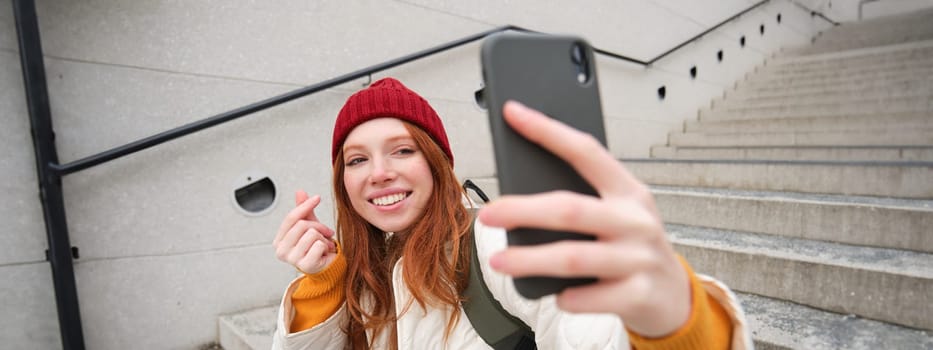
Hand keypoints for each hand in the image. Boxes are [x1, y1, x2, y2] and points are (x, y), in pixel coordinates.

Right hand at [273, 190, 338, 274]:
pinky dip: (326, 246)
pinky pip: (319, 245)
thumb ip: (303, 210)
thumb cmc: (315, 246)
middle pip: (302, 225)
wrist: (326, 267)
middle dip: (318, 226)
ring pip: (312, 234)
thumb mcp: (309, 225)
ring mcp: (292, 260)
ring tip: (323, 244)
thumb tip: (300, 192)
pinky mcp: (306, 265)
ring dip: (323, 238)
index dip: (304, 206)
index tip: (317, 198)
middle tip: (326, 233)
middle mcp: (281, 251)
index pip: (290, 218)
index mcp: (278, 241)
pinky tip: (325, 252)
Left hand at [478, 101, 689, 337]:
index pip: (585, 151)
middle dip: (523, 210)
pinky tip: (556, 294)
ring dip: (530, 259)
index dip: (547, 131)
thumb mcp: (619, 215)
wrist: (673, 298)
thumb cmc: (632, 249)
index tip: (513, 114)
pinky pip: (587, 297)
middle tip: (489, 214)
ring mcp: (639, 258)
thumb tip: (521, 194)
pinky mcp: (637, 294)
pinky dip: (566, 297)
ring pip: (572, 257)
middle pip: (569, 208)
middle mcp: (636, 220)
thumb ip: (583, 201)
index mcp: (628, 191)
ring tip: (499, 261)